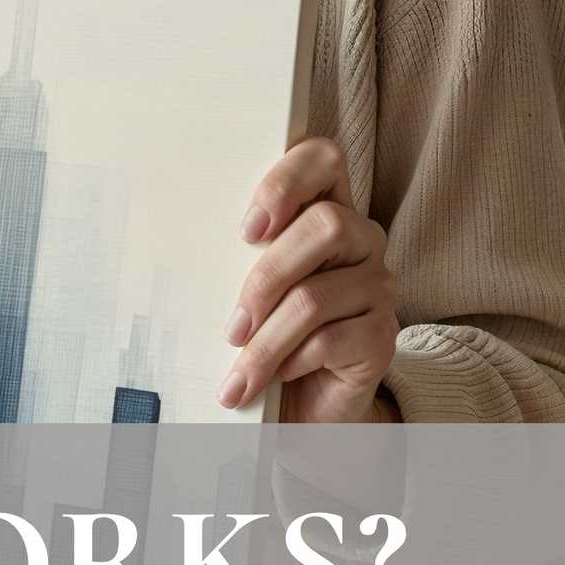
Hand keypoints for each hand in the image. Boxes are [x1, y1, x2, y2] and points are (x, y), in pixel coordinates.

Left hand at [220, 137, 397, 423]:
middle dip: (267, 278)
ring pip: (315, 296)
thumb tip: (180, 246)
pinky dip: (292, 361)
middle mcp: (362, 239)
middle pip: (325, 226)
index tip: (247, 229)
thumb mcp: (250, 287)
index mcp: (326, 211)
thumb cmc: (266, 333)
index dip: (286, 183)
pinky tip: (278, 378)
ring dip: (266, 340)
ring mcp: (378, 286)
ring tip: (238, 373)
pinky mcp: (383, 335)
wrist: (302, 404)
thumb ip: (239, 255)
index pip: (323, 159)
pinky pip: (331, 340)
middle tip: (232, 326)